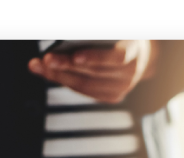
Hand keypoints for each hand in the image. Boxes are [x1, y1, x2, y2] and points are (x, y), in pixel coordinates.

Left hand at [27, 40, 157, 103]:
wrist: (143, 54)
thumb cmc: (121, 37)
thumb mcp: (115, 35)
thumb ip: (97, 38)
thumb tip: (70, 42)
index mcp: (134, 51)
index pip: (117, 57)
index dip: (95, 58)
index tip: (75, 56)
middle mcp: (130, 73)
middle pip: (94, 73)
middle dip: (67, 66)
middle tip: (46, 59)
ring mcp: (122, 88)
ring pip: (87, 85)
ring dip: (60, 76)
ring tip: (40, 66)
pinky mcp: (113, 96)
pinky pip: (86, 91)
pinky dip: (66, 82)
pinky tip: (50, 73)